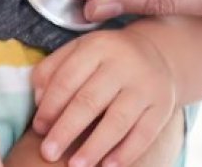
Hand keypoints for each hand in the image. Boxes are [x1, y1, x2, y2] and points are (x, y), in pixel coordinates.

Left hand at [30, 28, 176, 166]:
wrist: (155, 55)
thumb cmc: (105, 59)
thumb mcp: (79, 51)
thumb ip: (53, 70)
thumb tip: (39, 101)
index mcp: (98, 46)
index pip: (68, 78)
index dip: (50, 105)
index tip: (38, 128)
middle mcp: (124, 63)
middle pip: (90, 100)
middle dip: (66, 129)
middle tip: (48, 153)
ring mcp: (146, 85)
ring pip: (118, 120)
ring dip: (95, 146)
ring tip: (76, 165)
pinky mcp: (163, 106)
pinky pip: (144, 133)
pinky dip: (126, 152)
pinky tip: (108, 166)